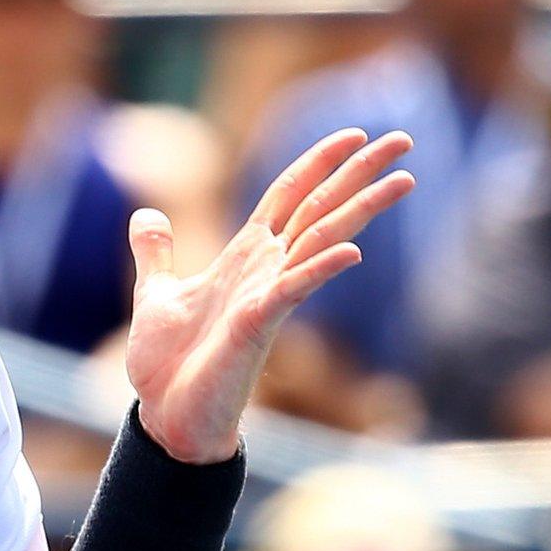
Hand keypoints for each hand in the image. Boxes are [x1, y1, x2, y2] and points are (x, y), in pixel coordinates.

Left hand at [126, 129, 413, 462]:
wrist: (165, 416)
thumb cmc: (169, 363)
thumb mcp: (156, 293)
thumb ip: (157, 253)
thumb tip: (145, 216)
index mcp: (243, 258)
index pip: (287, 196)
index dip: (317, 163)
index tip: (354, 134)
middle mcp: (265, 271)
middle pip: (319, 207)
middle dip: (359, 172)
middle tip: (405, 140)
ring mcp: (268, 296)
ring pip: (321, 240)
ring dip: (360, 207)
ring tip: (404, 177)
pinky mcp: (258, 325)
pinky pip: (294, 291)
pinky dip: (319, 269)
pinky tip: (352, 251)